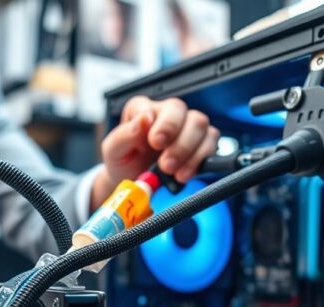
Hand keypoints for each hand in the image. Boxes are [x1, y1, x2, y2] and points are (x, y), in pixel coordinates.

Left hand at [93, 97, 219, 208]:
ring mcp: (185, 126)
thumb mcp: (113, 152)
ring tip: (175, 173)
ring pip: (200, 124)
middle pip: (182, 111)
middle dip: (176, 140)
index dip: (160, 123)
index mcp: (141, 110)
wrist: (134, 184)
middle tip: (166, 165)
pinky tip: (185, 174)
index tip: (156, 143)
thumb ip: (124, 135)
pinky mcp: (200, 142)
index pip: (154, 104)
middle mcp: (165, 113)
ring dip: (190, 152)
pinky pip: (211, 142)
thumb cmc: (123, 162)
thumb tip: (144, 119)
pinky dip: (200, 160)